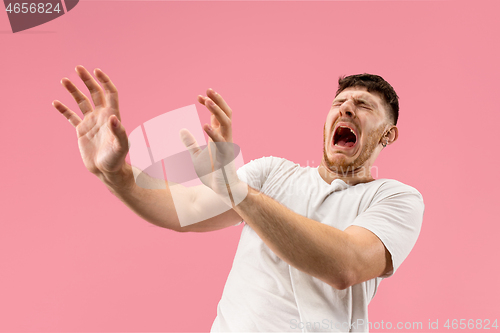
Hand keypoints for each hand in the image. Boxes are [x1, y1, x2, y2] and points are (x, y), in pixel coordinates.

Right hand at [53, 66, 128, 181]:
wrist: (106, 171)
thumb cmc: (117, 159)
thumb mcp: (121, 146)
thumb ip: (119, 132)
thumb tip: (113, 117)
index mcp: (112, 116)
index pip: (110, 93)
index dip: (104, 81)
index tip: (96, 71)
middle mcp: (101, 116)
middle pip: (94, 93)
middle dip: (87, 80)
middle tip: (78, 68)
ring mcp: (91, 122)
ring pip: (81, 102)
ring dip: (73, 90)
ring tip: (64, 80)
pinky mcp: (81, 130)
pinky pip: (71, 117)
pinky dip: (64, 110)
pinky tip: (56, 102)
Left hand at [180, 89, 245, 204]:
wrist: (223, 190)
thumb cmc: (212, 173)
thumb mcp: (196, 156)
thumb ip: (190, 143)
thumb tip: (181, 130)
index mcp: (219, 137)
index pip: (217, 115)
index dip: (211, 104)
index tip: (199, 96)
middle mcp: (225, 139)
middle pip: (226, 114)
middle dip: (218, 101)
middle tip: (208, 89)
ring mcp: (227, 146)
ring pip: (226, 123)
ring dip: (217, 112)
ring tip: (207, 101)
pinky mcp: (225, 157)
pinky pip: (220, 142)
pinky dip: (213, 133)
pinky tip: (204, 125)